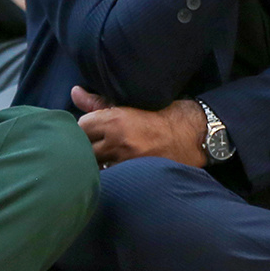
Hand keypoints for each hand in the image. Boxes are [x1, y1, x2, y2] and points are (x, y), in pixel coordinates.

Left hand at [71, 88, 208, 168]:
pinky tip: (117, 167)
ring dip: (96, 161)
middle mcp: (118, 143)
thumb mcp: (132, 101)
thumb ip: (99, 101)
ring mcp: (126, 163)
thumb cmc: (165, 114)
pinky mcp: (135, 177)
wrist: (194, 135)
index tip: (92, 127)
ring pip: (95, 166)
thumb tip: (75, 92)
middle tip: (96, 142)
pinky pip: (112, 177)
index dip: (84, 127)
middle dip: (87, 145)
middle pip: (84, 149)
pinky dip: (110, 173)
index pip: (81, 127)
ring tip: (105, 155)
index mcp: (116, 121)